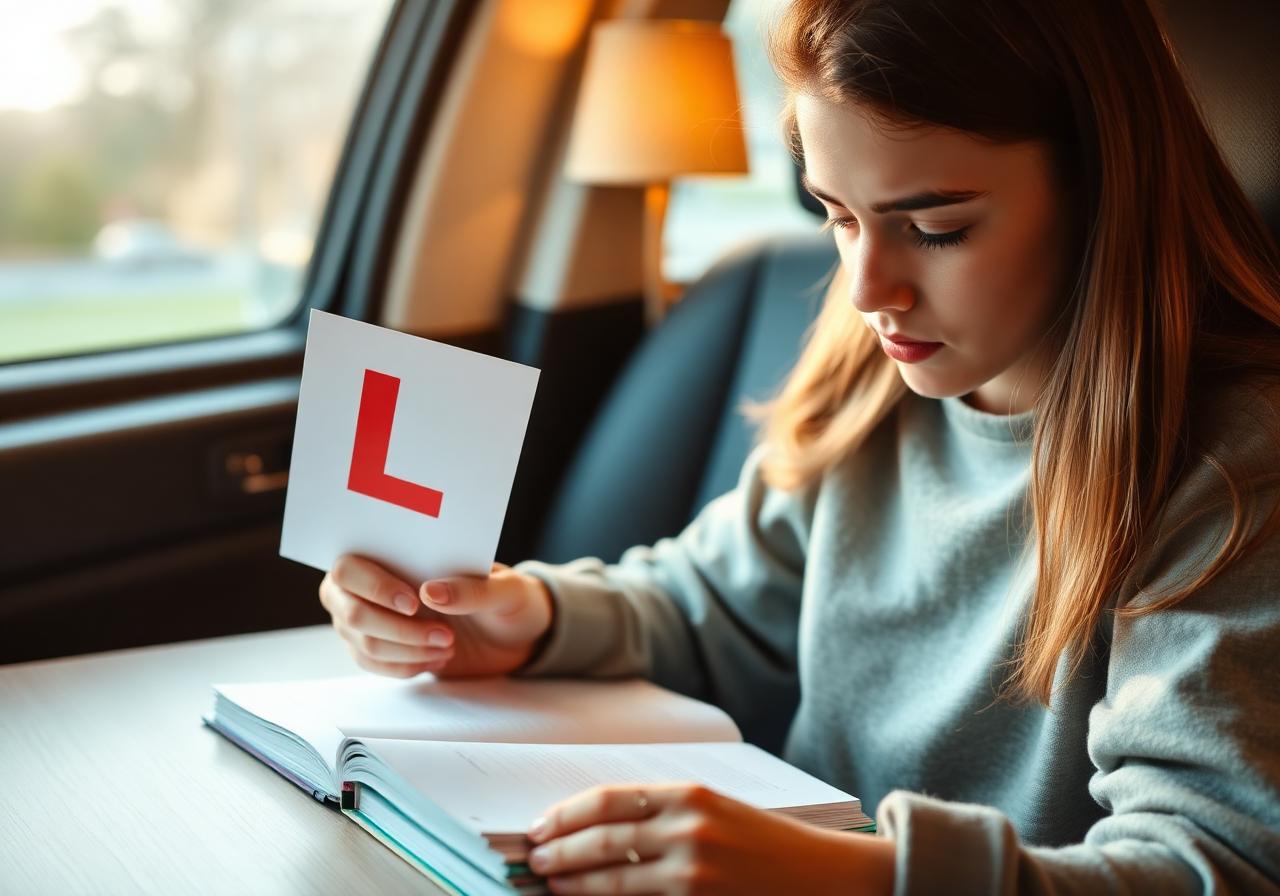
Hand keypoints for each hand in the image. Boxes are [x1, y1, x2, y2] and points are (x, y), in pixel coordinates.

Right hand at [318, 554, 552, 678]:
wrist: (513, 633)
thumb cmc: (508, 598)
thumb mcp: (506, 591)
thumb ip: (474, 589)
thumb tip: (431, 591)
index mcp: (393, 552)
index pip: (350, 566)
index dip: (375, 587)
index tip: (415, 603)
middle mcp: (370, 584)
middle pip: (351, 611)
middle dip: (398, 630)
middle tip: (446, 635)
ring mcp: (368, 618)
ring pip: (362, 643)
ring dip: (406, 651)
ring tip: (447, 645)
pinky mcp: (378, 648)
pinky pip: (372, 664)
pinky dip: (405, 666)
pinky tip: (436, 658)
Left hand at [523, 783, 894, 895]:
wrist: (824, 877)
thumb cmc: (764, 843)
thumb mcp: (714, 810)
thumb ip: (659, 814)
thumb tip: (593, 827)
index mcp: (689, 794)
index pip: (608, 800)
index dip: (565, 814)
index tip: (540, 827)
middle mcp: (689, 830)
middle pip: (602, 840)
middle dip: (559, 852)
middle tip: (534, 860)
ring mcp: (694, 874)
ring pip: (613, 881)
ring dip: (574, 884)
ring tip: (552, 884)